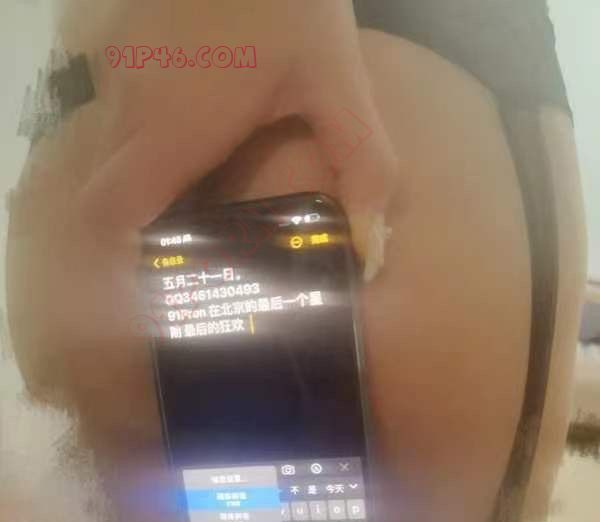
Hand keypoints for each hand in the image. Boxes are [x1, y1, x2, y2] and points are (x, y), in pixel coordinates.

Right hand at [60, 0, 396, 260]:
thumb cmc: (290, 1)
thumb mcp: (338, 81)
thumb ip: (362, 167)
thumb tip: (372, 251)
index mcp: (173, 129)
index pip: (110, 213)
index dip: (124, 254)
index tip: (159, 274)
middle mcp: (129, 108)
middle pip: (104, 194)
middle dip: (137, 226)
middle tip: (187, 246)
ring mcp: (115, 75)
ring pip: (106, 156)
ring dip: (141, 184)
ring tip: (192, 196)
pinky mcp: (117, 51)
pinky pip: (116, 120)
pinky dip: (142, 146)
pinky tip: (189, 138)